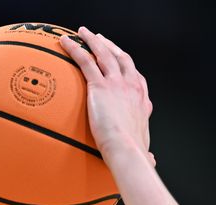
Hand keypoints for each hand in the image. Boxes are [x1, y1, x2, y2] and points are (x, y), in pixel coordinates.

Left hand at [60, 27, 155, 166]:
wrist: (127, 150)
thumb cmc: (134, 155)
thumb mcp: (144, 151)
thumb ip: (146, 153)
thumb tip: (151, 160)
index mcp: (142, 102)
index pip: (136, 78)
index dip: (128, 67)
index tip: (121, 61)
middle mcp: (132, 87)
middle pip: (121, 59)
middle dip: (111, 47)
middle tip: (100, 40)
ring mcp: (117, 83)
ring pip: (104, 53)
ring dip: (93, 40)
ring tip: (83, 33)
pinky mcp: (100, 86)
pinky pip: (85, 61)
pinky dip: (75, 48)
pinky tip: (65, 42)